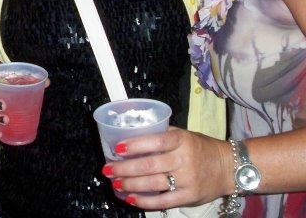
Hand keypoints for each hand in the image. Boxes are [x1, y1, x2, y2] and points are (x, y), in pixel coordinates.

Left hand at [103, 128, 232, 209]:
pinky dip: (145, 201)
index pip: (156, 141)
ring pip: (153, 184)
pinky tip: (131, 198)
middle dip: (124, 168)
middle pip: (149, 165)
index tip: (117, 148)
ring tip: (115, 183)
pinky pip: (163, 201)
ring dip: (130, 184)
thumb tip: (132, 135)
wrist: (230, 168)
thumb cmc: (201, 148)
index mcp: (182, 140)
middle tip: (107, 169)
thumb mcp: (184, 134)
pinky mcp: (189, 197)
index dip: (135, 145)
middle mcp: (184, 160)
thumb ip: (162, 135)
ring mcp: (187, 180)